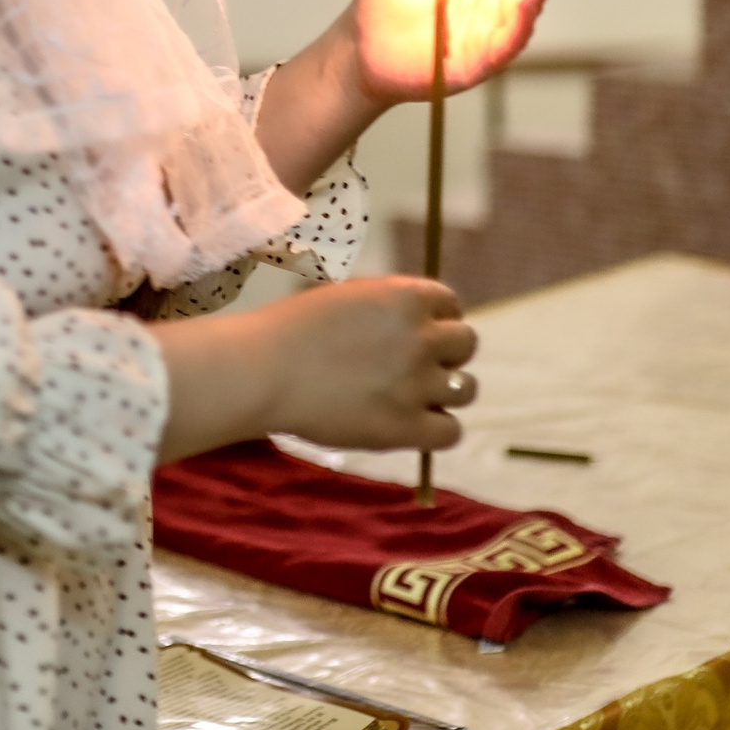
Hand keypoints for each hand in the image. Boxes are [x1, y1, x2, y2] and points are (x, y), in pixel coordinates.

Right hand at [152, 276, 477, 460]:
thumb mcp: (346, 298)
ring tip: (413, 397)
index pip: (450, 304)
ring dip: (445, 391)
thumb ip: (387, 308)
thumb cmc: (290, 330)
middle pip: (466, 343)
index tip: (422, 333)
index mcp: (404, 297)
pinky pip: (450, 432)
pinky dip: (437, 431)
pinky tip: (412, 426)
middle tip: (414, 366)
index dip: (437, 319)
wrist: (263, 371)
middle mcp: (420, 337)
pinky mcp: (406, 427)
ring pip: (465, 388)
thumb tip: (417, 323)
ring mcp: (416, 384)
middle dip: (445, 353)